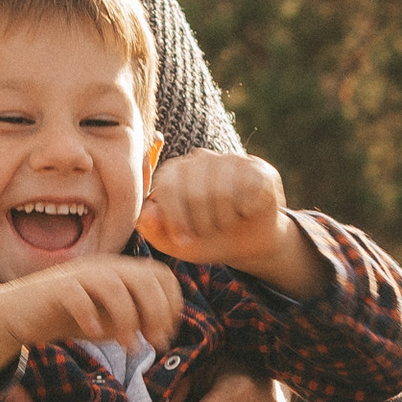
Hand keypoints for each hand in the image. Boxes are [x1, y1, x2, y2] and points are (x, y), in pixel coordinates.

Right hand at [0, 252, 184, 356]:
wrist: (24, 314)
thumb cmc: (74, 316)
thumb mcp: (112, 320)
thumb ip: (137, 321)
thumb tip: (162, 332)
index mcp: (122, 271)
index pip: (161, 275)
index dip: (171, 304)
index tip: (165, 333)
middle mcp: (104, 268)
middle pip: (145, 278)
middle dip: (156, 313)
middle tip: (154, 342)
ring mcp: (79, 275)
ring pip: (115, 286)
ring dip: (128, 319)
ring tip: (129, 347)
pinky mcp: (55, 289)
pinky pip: (77, 295)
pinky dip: (90, 314)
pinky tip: (94, 333)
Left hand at [141, 150, 318, 293]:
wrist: (246, 243)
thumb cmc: (205, 239)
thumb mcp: (174, 242)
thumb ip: (152, 229)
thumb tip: (144, 215)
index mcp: (174, 171)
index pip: (168, 188)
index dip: (176, 220)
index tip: (183, 239)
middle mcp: (200, 158)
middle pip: (196, 193)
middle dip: (203, 224)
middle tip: (209, 231)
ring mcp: (230, 159)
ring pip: (224, 193)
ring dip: (226, 220)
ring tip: (227, 223)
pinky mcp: (258, 168)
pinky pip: (251, 192)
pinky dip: (248, 212)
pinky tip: (246, 213)